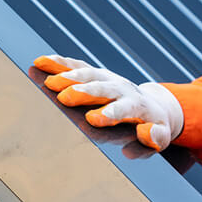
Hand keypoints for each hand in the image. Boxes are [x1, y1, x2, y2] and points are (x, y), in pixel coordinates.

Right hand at [33, 55, 182, 149]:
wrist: (155, 106)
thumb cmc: (154, 127)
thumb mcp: (160, 138)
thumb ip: (154, 139)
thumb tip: (144, 133)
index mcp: (139, 106)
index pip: (125, 108)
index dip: (110, 113)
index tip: (93, 119)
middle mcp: (123, 88)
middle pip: (104, 88)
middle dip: (85, 92)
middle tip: (65, 97)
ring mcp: (110, 78)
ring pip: (89, 74)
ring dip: (69, 76)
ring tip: (48, 82)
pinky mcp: (98, 74)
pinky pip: (78, 66)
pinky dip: (60, 64)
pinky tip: (41, 63)